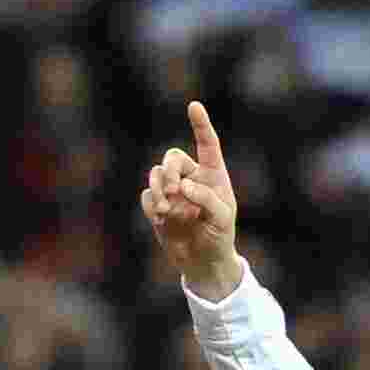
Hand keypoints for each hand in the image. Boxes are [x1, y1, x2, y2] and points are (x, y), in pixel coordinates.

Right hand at [140, 99, 242, 297]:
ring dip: (158, 187)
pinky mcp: (158, 207)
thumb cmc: (219, 236)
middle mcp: (191, 178)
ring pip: (156, 174)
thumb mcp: (222, 218)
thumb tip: (182, 186)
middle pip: (172, 157)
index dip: (200, 125)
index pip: (207, 144)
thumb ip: (206, 198)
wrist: (203, 262)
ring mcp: (172, 192)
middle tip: (173, 190)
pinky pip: (147, 196)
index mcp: (212, 175)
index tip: (194, 107)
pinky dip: (152, 205)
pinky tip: (161, 219)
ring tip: (167, 209)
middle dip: (169, 170)